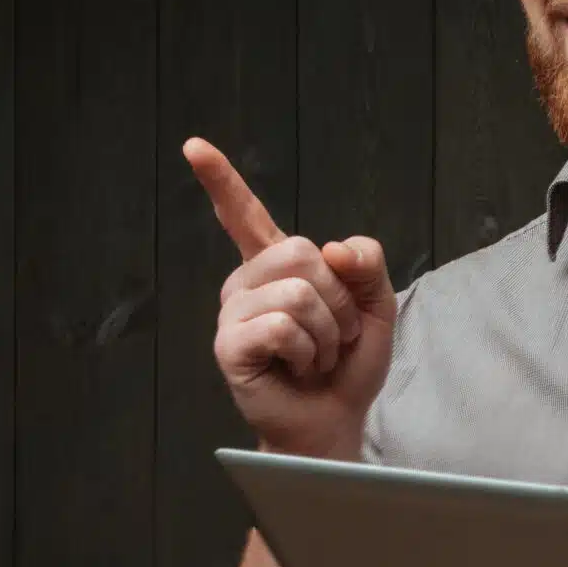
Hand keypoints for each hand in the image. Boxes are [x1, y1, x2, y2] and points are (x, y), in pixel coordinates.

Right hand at [184, 136, 397, 459]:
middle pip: (301, 252)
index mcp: (275, 267)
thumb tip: (332, 248)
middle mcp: (246, 283)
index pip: (245, 215)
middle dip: (338, 299)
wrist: (335, 420)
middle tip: (331, 337)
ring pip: (297, 291)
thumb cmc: (347, 365)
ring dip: (326, 332)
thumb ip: (366, 264)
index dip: (221, 181)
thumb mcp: (374, 306)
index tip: (194, 146)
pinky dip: (306, 350)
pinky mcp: (229, 345)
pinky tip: (296, 369)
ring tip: (314, 357)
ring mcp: (232, 313)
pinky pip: (281, 325)